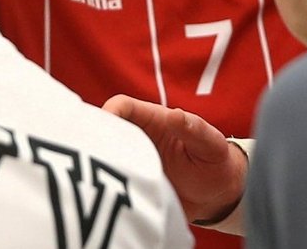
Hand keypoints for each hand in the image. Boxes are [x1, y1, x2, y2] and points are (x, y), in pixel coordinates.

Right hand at [103, 94, 246, 224]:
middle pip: (105, 131)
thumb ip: (195, 130)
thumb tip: (174, 115)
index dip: (108, 113)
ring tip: (94, 182)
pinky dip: (103, 188)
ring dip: (96, 166)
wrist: (217, 197)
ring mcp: (132, 162)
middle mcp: (138, 139)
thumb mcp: (211, 145)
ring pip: (103, 157)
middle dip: (94, 141)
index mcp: (154, 121)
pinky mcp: (130, 185)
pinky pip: (109, 183)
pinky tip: (102, 199)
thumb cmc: (215, 163)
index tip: (100, 131)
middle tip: (88, 160)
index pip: (122, 107)